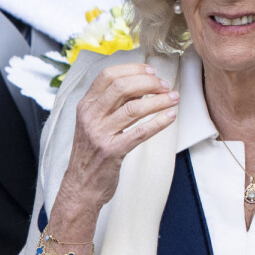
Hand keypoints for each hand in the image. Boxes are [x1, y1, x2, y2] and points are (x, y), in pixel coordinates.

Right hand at [57, 62, 178, 213]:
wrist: (81, 185)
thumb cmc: (91, 153)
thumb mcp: (94, 122)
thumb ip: (112, 104)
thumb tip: (141, 86)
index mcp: (85, 105)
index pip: (107, 75)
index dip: (133, 69)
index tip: (151, 72)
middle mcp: (90, 117)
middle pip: (121, 87)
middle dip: (149, 83)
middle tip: (165, 86)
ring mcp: (99, 134)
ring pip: (134, 108)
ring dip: (159, 100)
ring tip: (174, 99)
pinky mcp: (112, 151)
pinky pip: (140, 132)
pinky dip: (159, 122)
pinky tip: (170, 116)